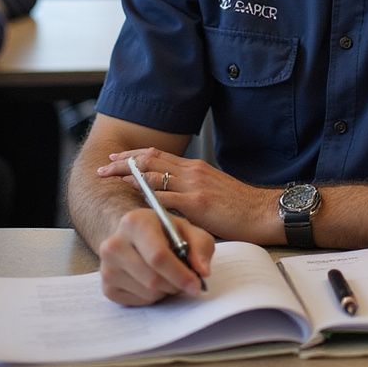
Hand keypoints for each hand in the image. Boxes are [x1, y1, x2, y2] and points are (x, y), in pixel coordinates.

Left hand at [97, 147, 275, 242]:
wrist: (263, 211)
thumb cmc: (240, 206)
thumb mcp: (212, 190)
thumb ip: (191, 191)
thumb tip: (170, 200)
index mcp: (195, 168)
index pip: (158, 155)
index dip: (134, 156)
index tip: (116, 158)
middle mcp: (192, 171)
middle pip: (150, 159)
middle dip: (123, 162)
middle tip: (103, 166)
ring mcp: (194, 185)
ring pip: (154, 173)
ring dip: (128, 175)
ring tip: (110, 177)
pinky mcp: (198, 203)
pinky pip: (166, 196)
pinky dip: (147, 196)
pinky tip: (133, 199)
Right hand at [97, 208, 213, 305]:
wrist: (135, 236)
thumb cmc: (165, 232)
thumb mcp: (187, 229)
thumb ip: (200, 246)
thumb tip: (203, 272)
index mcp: (135, 222)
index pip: (157, 256)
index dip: (180, 274)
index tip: (196, 285)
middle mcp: (114, 244)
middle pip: (152, 278)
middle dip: (175, 284)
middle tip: (188, 282)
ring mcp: (106, 268)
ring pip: (147, 293)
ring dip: (166, 290)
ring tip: (170, 276)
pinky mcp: (106, 287)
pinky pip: (138, 302)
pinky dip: (153, 297)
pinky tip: (155, 281)